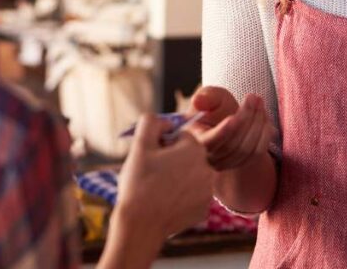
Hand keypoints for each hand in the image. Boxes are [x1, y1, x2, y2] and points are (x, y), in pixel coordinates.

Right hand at [114, 114, 212, 238]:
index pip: (180, 137)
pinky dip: (180, 198)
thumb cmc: (138, 183)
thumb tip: (165, 122)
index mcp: (195, 149)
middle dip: (172, 161)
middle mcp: (208, 169)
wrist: (139, 226)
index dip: (162, 145)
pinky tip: (165, 203)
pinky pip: (191, 196)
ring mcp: (207, 192)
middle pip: (187, 156)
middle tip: (152, 174)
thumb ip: (151, 122)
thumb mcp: (140, 145)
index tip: (151, 158)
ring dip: (177, 178)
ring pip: (190, 176)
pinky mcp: (203, 210)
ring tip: (157, 190)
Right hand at [190, 86, 274, 170]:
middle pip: (232, 145)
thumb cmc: (215, 107)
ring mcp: (225, 163)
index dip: (222, 131)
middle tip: (253, 97)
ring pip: (247, 149)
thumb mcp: (210, 97)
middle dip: (246, 118)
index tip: (233, 117)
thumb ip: (205, 97)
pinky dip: (265, 134)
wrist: (226, 118)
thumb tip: (197, 101)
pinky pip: (257, 153)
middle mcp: (208, 157)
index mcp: (195, 139)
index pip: (209, 142)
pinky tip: (264, 116)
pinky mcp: (241, 164)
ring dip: (258, 123)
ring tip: (259, 102)